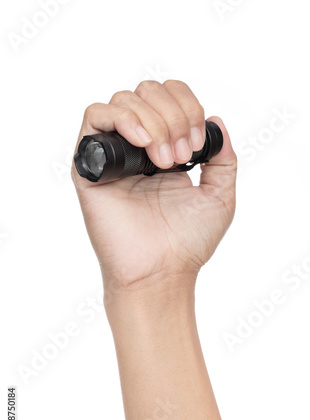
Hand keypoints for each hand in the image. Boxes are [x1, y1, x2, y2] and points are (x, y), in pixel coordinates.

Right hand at [72, 80, 236, 291]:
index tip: (197, 145)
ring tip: (163, 161)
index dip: (188, 107)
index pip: (171, 98)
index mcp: (165, 150)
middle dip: (173, 116)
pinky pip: (94, 118)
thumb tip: (216, 120)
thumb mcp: (220, 196)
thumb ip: (224, 157)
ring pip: (124, 100)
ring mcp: (114, 155)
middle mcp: (137, 148)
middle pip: (147, 92)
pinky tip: (141, 142)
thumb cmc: (187, 242)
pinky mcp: (90, 166)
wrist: (161, 271)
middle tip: (182, 155)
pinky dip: (121, 118)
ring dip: (153, 121)